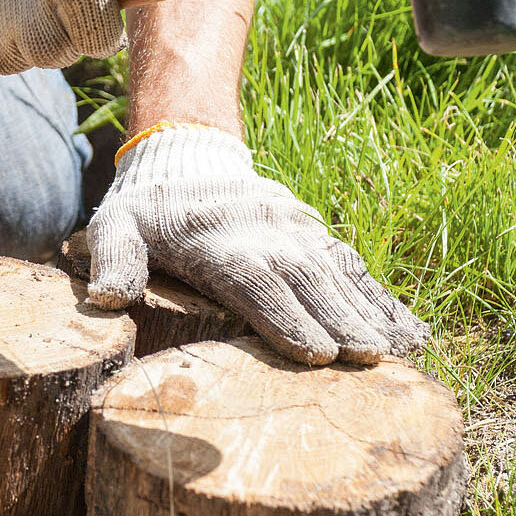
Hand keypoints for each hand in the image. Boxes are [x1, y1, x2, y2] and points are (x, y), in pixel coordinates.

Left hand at [86, 123, 429, 365]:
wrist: (186, 154)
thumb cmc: (145, 207)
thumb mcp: (114, 227)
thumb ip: (112, 260)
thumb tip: (104, 300)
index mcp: (214, 241)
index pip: (253, 279)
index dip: (285, 315)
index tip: (316, 353)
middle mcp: (263, 233)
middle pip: (306, 279)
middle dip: (340, 320)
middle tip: (371, 362)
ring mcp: (294, 230)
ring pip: (338, 270)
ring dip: (368, 311)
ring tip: (399, 354)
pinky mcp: (312, 230)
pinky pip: (352, 263)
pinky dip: (383, 297)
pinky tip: (412, 332)